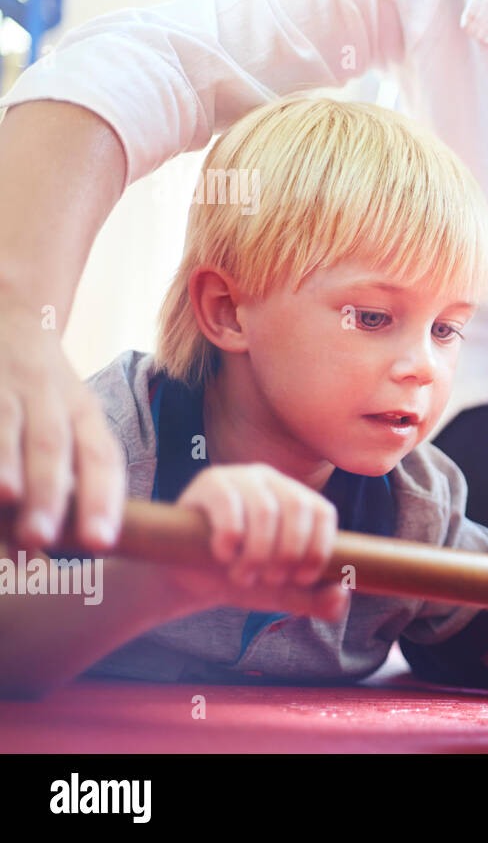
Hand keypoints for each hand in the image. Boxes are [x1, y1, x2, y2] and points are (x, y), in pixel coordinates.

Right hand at [0, 300, 125, 552]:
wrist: (8, 309)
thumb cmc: (40, 390)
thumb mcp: (67, 417)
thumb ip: (70, 475)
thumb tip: (55, 552)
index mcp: (83, 411)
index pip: (101, 456)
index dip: (103, 497)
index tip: (102, 541)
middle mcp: (48, 396)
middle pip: (52, 443)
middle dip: (48, 491)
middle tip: (43, 537)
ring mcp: (4, 383)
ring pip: (6, 423)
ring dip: (4, 461)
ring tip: (5, 496)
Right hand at [167, 463, 347, 621]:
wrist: (192, 580)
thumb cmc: (245, 578)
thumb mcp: (284, 593)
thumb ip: (317, 600)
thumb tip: (341, 593)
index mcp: (299, 500)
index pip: (323, 513)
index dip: (319, 548)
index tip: (301, 579)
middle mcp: (274, 481)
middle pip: (297, 507)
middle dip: (288, 552)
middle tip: (270, 580)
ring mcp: (241, 477)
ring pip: (265, 509)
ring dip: (258, 552)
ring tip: (244, 576)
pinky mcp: (210, 483)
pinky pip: (228, 503)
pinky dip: (231, 536)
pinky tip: (225, 556)